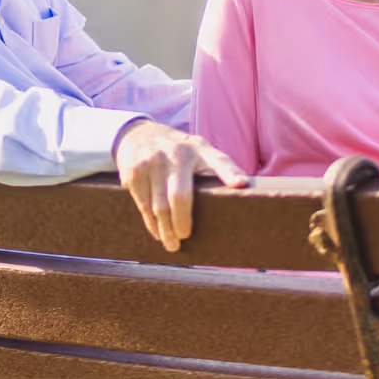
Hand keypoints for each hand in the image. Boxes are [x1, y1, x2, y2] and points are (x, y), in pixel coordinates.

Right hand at [112, 120, 249, 250]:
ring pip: (160, 206)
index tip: (240, 184)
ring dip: (165, 229)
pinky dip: (150, 222)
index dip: (230, 172)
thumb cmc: (178, 152)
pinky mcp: (135, 170)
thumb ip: (218, 168)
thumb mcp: (199, 151)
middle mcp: (177, 152)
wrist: (138, 134)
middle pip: (180, 196)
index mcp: (200, 149)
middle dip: (182, 222)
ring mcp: (153, 160)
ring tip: (171, 243)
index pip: (219, 160)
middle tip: (184, 237)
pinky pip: (143, 204)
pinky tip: (156, 231)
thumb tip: (243, 191)